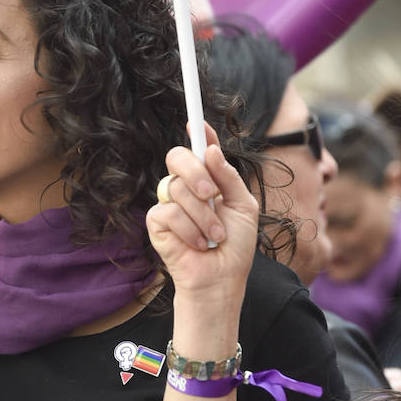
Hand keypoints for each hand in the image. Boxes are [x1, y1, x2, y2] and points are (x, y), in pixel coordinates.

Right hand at [146, 124, 259, 304]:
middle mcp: (185, 186)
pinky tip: (198, 244)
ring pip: (176, 187)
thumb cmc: (234, 246)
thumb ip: (230, 178)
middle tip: (212, 195)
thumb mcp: (244, 207)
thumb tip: (211, 149)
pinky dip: (189, 230)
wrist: (221, 278)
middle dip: (196, 173)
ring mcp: (168, 203)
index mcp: (207, 179)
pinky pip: (168, 212)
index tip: (196, 121)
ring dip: (203, 216)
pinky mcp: (156, 223)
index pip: (198, 149)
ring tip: (214, 235)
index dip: (197, 131)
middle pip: (177, 157)